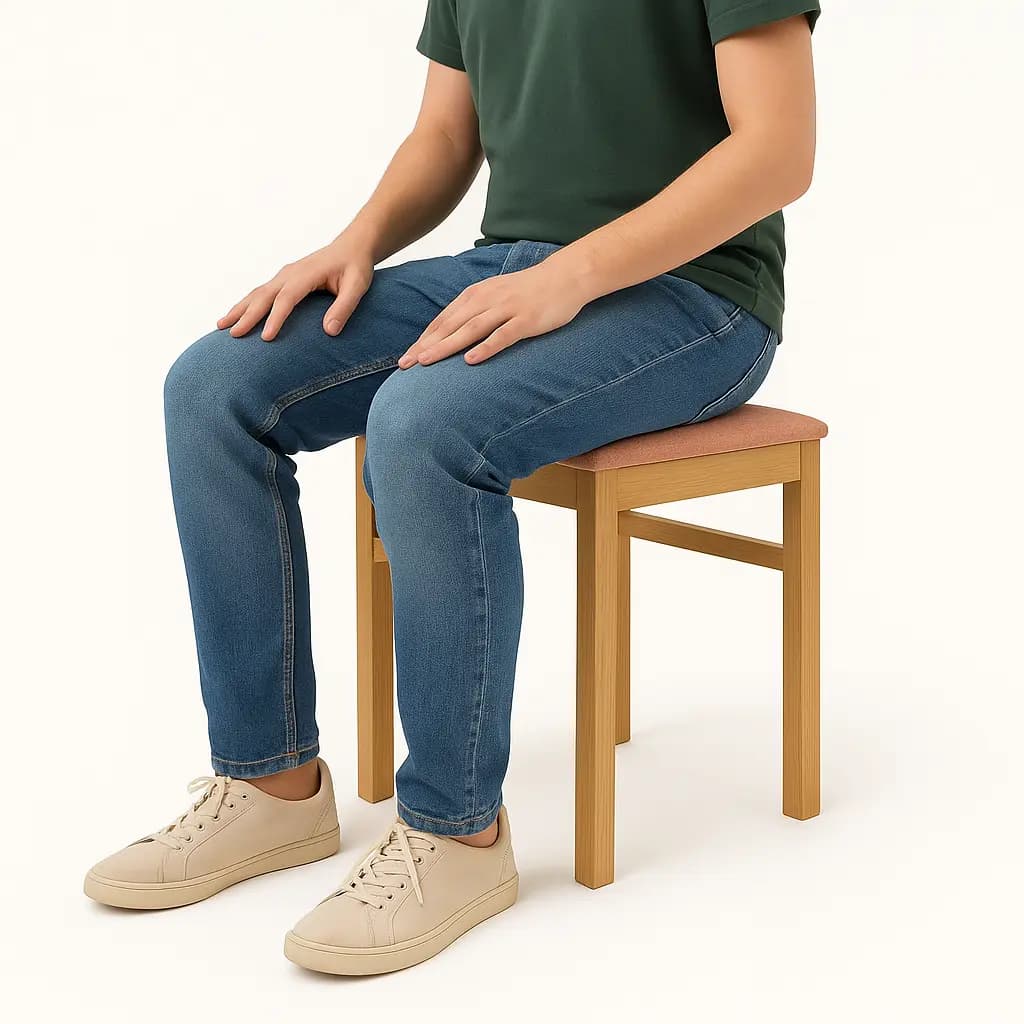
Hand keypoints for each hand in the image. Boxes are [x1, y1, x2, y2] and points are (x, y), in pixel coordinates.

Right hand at [217, 234, 374, 341]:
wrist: (352, 246)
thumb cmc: (356, 266)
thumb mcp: (357, 286)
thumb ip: (344, 307)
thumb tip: (329, 331)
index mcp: (306, 273)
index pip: (287, 297)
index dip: (276, 317)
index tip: (266, 337)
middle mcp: (290, 273)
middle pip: (264, 295)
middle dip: (247, 315)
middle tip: (232, 334)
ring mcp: (284, 275)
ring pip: (257, 293)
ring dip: (239, 309)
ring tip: (221, 326)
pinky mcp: (284, 280)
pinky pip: (261, 293)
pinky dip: (246, 304)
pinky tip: (236, 316)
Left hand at [398, 260, 590, 367]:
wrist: (566, 276)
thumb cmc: (529, 290)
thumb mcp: (496, 295)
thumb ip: (475, 311)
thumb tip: (453, 333)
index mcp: (476, 295)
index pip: (443, 320)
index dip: (423, 340)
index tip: (405, 359)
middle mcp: (487, 300)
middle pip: (450, 326)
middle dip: (425, 346)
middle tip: (404, 365)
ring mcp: (507, 309)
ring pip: (470, 330)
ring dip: (446, 346)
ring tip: (426, 362)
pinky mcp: (526, 320)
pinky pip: (503, 336)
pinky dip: (485, 348)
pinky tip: (470, 361)